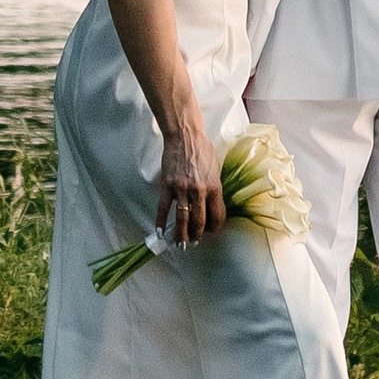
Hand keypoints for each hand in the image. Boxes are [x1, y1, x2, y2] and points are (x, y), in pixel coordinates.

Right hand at [154, 121, 226, 247]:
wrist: (185, 136)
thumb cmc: (203, 150)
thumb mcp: (216, 169)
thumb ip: (215, 188)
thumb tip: (213, 205)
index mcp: (215, 187)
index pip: (217, 215)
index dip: (215, 227)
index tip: (211, 230)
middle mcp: (199, 191)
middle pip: (199, 221)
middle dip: (197, 235)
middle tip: (194, 241)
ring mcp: (182, 189)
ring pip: (182, 219)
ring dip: (181, 234)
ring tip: (180, 243)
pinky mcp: (167, 186)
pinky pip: (164, 208)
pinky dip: (161, 222)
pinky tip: (161, 231)